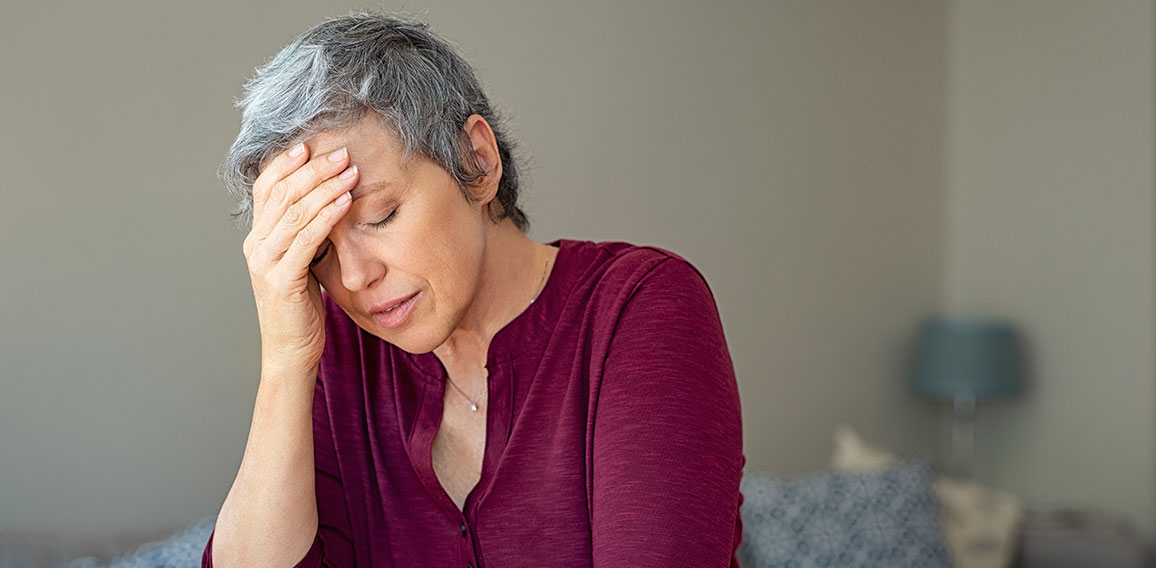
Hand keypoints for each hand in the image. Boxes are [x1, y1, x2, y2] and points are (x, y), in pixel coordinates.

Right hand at [242, 143, 359, 378]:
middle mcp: (256, 245)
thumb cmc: (302, 307)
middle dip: (314, 169)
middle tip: (343, 152)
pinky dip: (327, 217)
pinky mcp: (281, 280)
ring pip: (293, 212)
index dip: (286, 164)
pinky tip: (346, 203)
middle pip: (281, 194)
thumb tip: (327, 201)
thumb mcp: (302, 262)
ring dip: (325, 187)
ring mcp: (265, 262)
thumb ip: (305, 234)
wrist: (291, 351)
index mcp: (257, 238)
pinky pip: (306, 239)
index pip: (266, 189)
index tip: (311, 144)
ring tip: (350, 171)